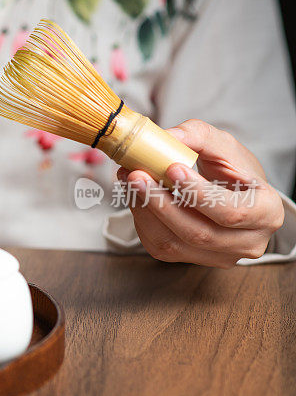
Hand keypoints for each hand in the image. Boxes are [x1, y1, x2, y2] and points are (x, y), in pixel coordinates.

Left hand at [117, 119, 284, 267]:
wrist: (232, 195)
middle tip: (136, 175)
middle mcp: (247, 242)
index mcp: (267, 213)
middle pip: (197, 232)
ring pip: (173, 243)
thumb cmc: (233, 171)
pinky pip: (160, 246)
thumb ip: (198, 136)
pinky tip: (135, 196)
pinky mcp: (191, 259)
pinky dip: (142, 219)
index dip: (198, 193)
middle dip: (161, 203)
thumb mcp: (224, 147)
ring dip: (145, 211)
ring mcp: (219, 256)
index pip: (231, 211)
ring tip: (129, 181)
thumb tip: (167, 137)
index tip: (172, 168)